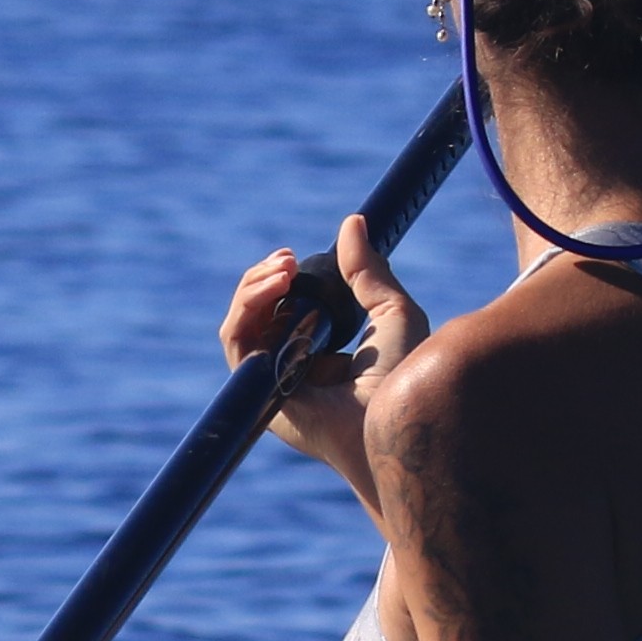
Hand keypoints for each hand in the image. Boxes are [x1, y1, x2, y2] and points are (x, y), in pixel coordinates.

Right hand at [228, 215, 424, 487]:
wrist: (394, 417)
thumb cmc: (406, 376)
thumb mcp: (392, 310)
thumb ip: (368, 270)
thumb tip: (352, 222)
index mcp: (321, 355)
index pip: (285, 309)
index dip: (283, 279)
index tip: (296, 257)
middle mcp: (291, 368)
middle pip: (258, 312)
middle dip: (266, 278)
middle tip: (290, 259)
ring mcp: (271, 379)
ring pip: (242, 322)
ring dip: (254, 287)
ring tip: (284, 270)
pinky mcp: (257, 389)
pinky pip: (235, 340)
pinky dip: (247, 307)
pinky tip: (275, 287)